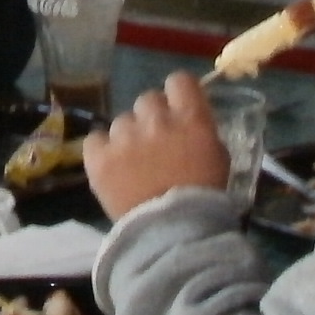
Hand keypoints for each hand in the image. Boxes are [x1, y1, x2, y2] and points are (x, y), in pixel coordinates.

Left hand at [86, 72, 236, 221]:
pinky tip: (111, 167)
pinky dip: (102, 151)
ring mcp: (123, 136)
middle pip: (147, 100)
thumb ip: (202, 132)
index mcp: (190, 118)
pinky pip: (95, 140)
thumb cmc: (204, 199)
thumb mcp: (219, 158)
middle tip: (155, 143)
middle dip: (152, 117)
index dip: (177, 93)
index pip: (179, 81)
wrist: (173, 233)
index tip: (177, 109)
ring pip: (121, 122)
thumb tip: (189, 124)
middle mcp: (155, 119)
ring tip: (134, 164)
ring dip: (128, 137)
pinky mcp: (98, 156)